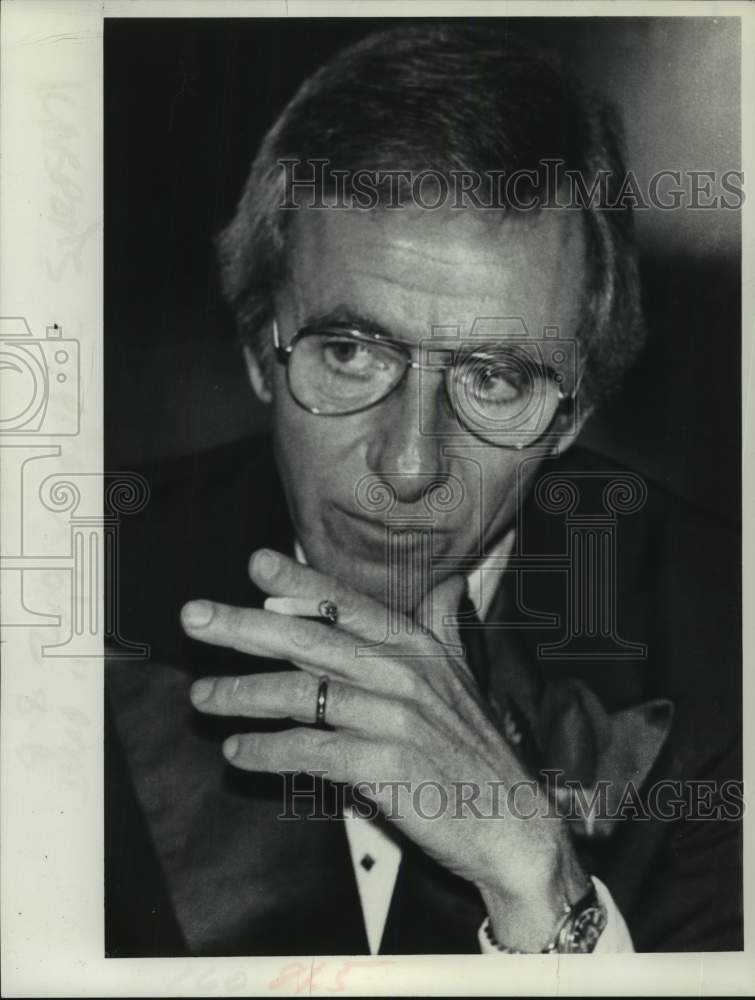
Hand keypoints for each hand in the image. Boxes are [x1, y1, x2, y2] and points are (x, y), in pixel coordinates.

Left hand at [181, 547, 588, 949]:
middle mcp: (403, 673)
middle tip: (194, 616)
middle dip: (244, 626)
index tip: (256, 564)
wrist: (514, 825)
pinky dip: (268, 751)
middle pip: (310, 640)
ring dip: (242, 694)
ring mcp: (394, 719)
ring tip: (202, 697)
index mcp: (418, 647)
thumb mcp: (463, 678)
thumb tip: (448, 581)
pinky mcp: (384, 767)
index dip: (299, 583)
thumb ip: (444, 626)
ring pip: (302, 694)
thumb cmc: (477, 751)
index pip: (348, 605)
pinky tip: (239, 751)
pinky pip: (310, 752)